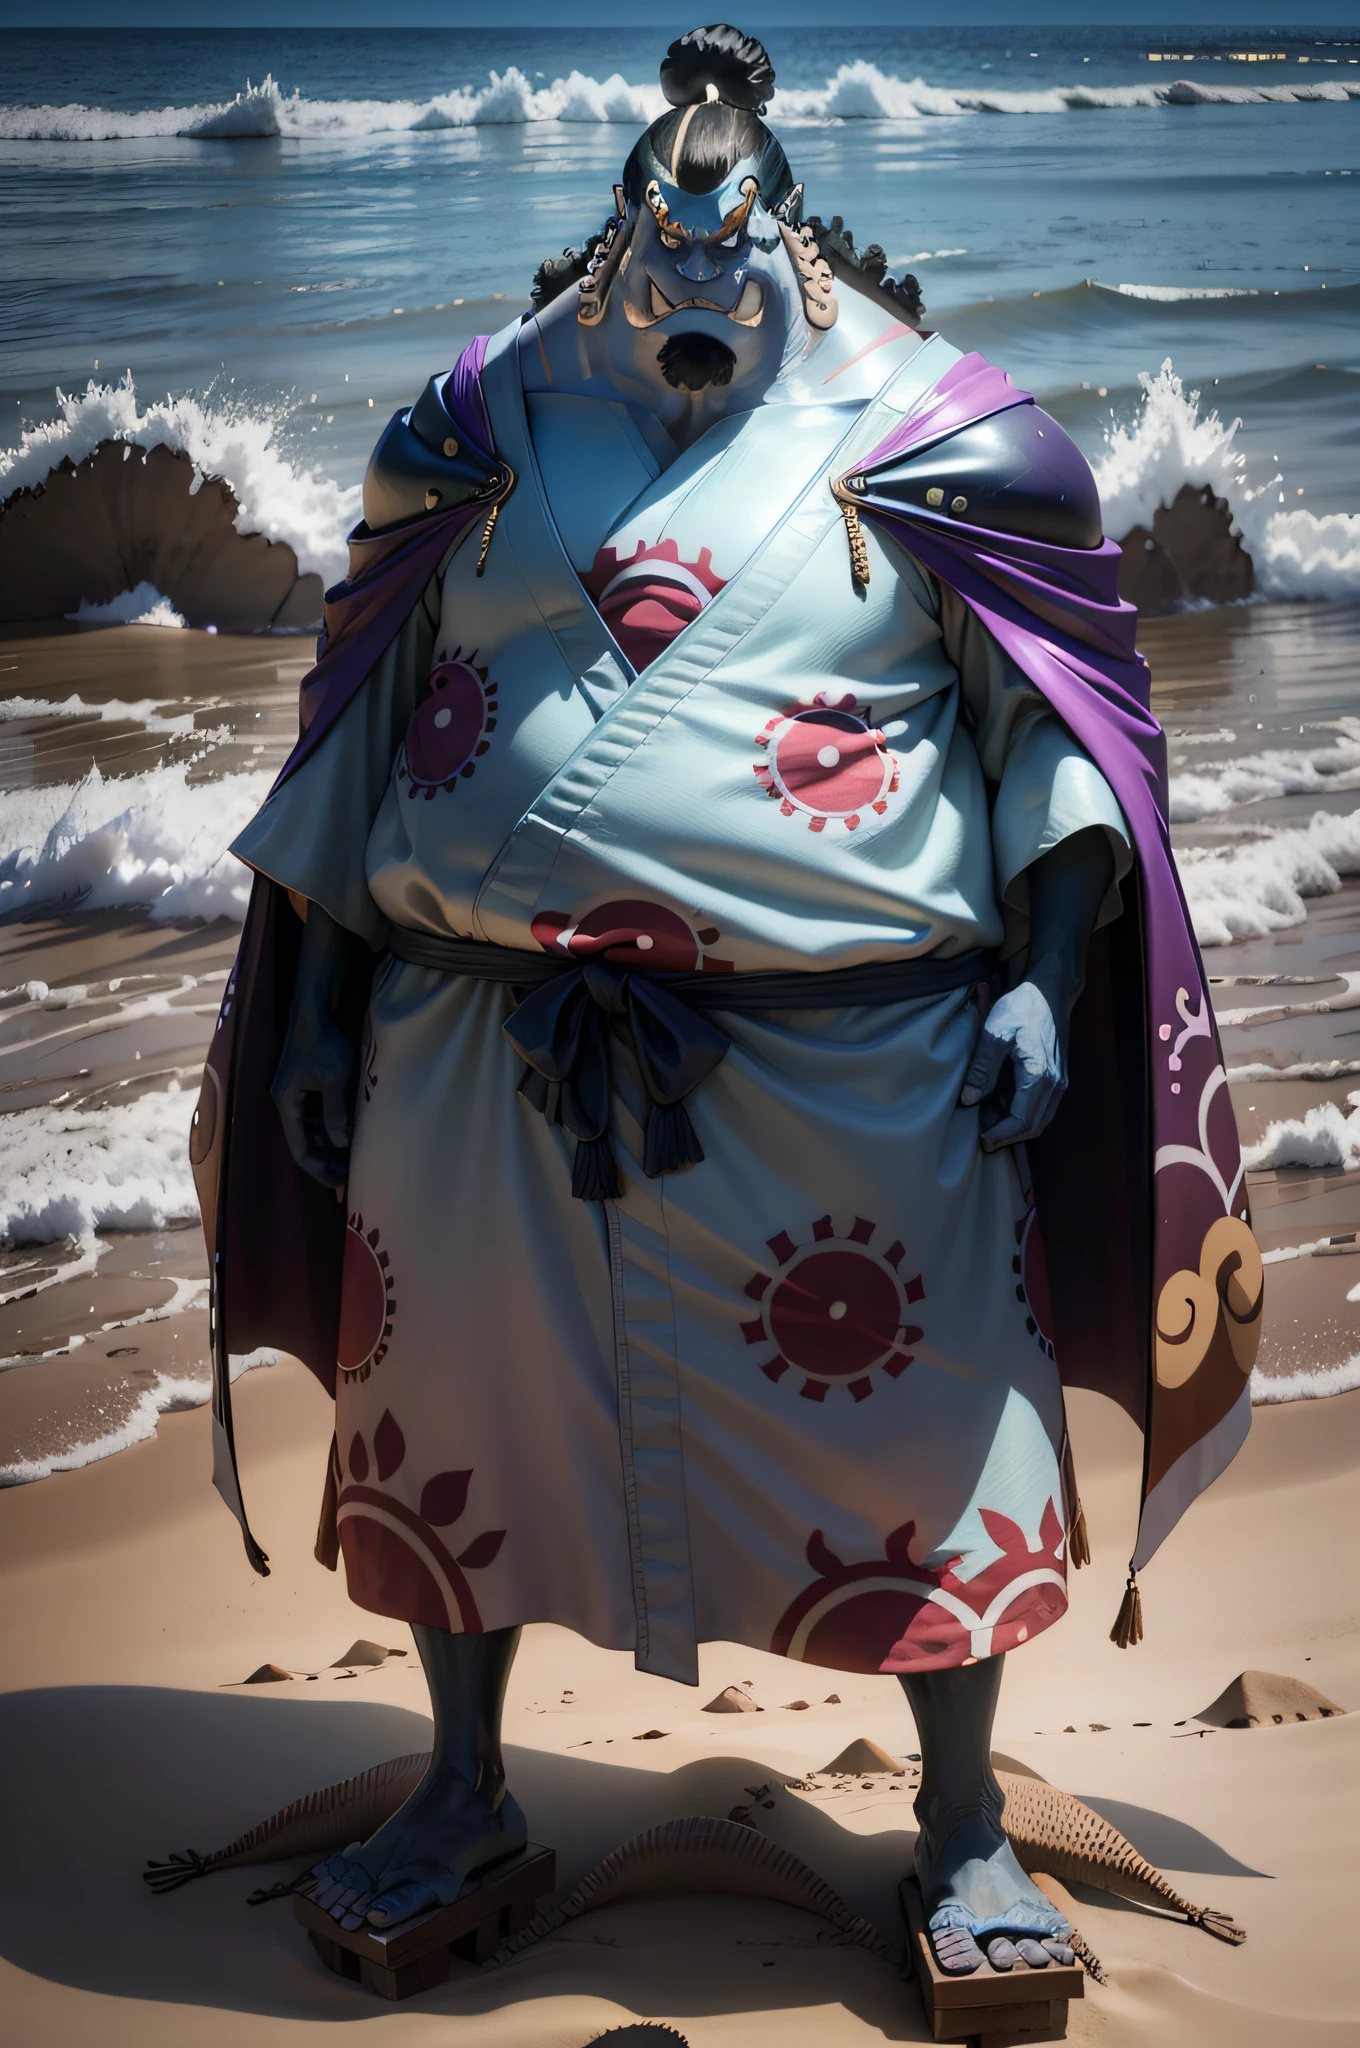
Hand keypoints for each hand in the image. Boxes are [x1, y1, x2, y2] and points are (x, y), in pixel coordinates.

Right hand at [272, 1007, 356, 1187]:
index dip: (317, 1167)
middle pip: (305, 1143)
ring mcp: (298, 1098)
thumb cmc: (322, 1045)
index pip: (300, 1147)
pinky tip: (346, 1142)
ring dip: (328, 1149)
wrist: (313, 1015)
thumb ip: (335, 1113)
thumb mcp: (332, 1080)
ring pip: (312, 1132)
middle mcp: (289, 1105)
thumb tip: (341, 1143)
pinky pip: (318, 1119)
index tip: (336, 1183)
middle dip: (324, 1162)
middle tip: (347, 1181)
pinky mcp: (308, 1090)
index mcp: (288, 1105)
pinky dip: (330, 1132)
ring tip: (349, 1166)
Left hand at [960, 979, 1065, 1150]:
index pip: (1022, 1121)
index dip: (1000, 1135)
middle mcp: (1054, 1083)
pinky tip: (1001, 1108)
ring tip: (988, 1125)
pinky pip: (1042, 1107)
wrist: (1049, 990)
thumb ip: (983, 1068)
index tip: (980, 1140)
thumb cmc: (1022, 1007)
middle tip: (981, 1139)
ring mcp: (1058, 1081)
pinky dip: (1024, 1114)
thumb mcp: (995, 1033)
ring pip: (1039, 1119)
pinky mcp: (1057, 1076)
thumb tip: (969, 1100)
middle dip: (1007, 1136)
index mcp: (1038, 1075)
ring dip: (1015, 1128)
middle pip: (1033, 1126)